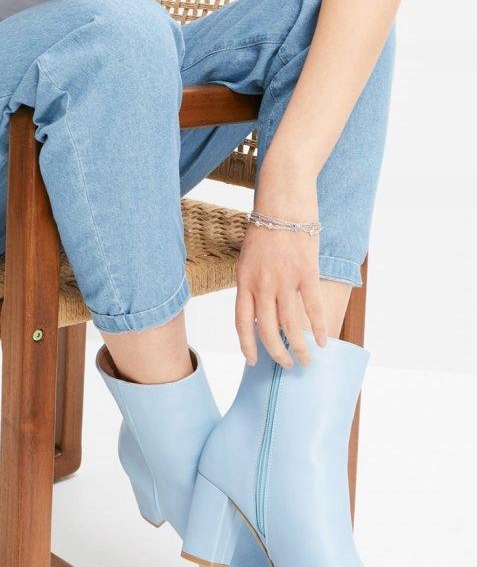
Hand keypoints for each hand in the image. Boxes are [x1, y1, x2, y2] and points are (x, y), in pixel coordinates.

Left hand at [234, 176, 328, 368]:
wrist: (283, 201)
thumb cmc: (266, 228)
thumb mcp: (249, 258)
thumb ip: (253, 284)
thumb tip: (263, 312)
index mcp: (244, 280)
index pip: (242, 322)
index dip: (247, 345)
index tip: (254, 361)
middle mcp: (262, 283)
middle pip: (268, 329)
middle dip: (278, 353)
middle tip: (287, 365)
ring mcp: (284, 279)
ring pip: (292, 325)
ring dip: (300, 347)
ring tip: (307, 360)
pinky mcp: (306, 273)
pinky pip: (313, 308)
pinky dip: (320, 328)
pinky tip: (324, 340)